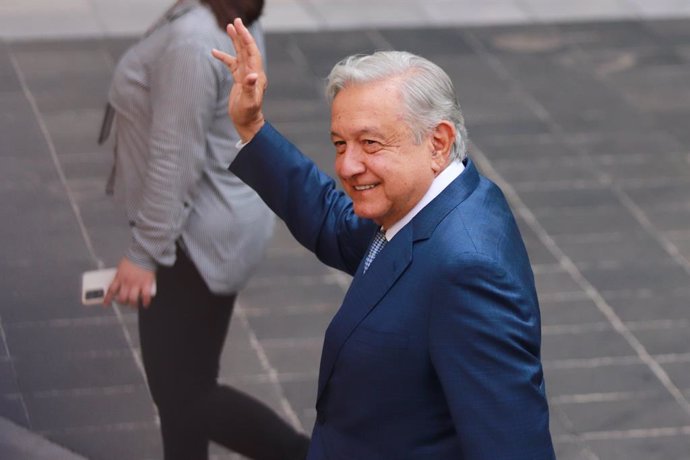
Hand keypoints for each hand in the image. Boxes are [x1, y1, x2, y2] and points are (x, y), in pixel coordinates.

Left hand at [104, 257, 155, 307]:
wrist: (143, 253)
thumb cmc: (134, 257)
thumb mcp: (122, 267)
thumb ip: (120, 275)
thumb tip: (119, 281)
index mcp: (119, 277)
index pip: (111, 291)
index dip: (107, 299)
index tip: (106, 304)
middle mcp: (127, 282)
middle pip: (122, 298)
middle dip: (123, 302)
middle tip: (125, 302)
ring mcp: (137, 284)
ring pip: (133, 299)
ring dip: (133, 304)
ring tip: (134, 305)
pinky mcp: (146, 283)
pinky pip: (145, 296)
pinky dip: (145, 302)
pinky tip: (145, 304)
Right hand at [212, 18, 266, 142]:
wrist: (247, 122)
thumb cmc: (248, 114)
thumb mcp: (249, 102)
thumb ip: (250, 88)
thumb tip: (252, 75)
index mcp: (256, 75)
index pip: (252, 52)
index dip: (246, 39)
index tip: (240, 27)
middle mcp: (252, 72)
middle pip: (247, 49)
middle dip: (242, 35)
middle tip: (236, 21)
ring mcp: (245, 75)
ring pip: (240, 54)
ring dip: (235, 41)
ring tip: (229, 27)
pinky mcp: (239, 80)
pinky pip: (231, 64)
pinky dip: (224, 57)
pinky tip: (214, 52)